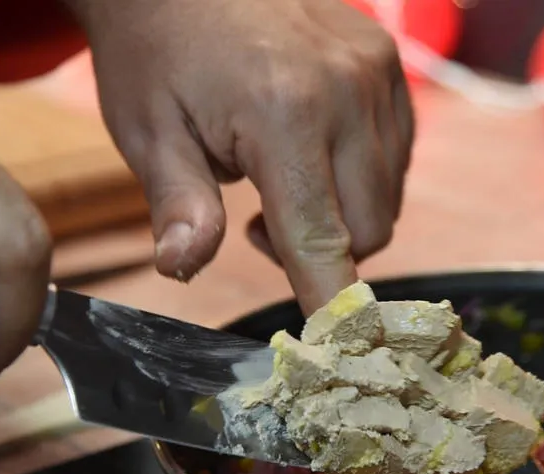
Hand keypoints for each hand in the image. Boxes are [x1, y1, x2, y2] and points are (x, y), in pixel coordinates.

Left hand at [63, 0, 414, 313]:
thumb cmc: (155, 50)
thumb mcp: (148, 130)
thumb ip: (178, 206)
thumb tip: (184, 270)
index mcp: (283, 113)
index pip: (322, 238)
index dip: (331, 303)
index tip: (342, 353)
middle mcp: (346, 92)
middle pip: (368, 227)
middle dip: (323, 251)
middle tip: (259, 224)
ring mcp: (375, 71)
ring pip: (387, 195)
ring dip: (343, 213)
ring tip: (281, 178)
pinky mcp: (387, 61)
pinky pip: (395, 153)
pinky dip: (361, 175)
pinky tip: (312, 151)